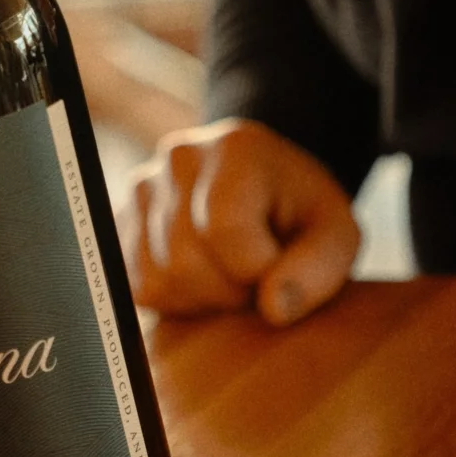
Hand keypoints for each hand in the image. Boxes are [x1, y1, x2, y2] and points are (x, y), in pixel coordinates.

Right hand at [121, 118, 358, 325]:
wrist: (264, 192)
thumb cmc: (302, 215)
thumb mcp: (337, 234)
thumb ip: (321, 267)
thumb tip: (274, 308)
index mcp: (236, 148)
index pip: (227, 232)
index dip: (260, 269)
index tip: (281, 262)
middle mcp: (177, 158)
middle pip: (186, 262)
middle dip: (230, 290)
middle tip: (256, 274)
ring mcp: (141, 189)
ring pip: (158, 281)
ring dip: (203, 298)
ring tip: (230, 273)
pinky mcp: (119, 224)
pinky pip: (138, 290)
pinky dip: (176, 299)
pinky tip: (202, 277)